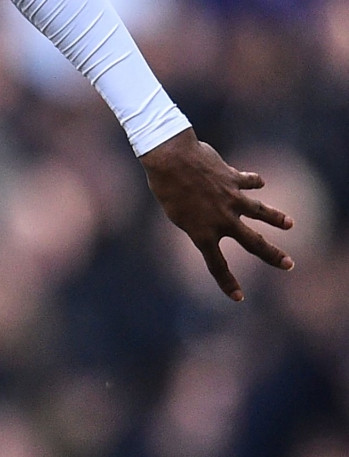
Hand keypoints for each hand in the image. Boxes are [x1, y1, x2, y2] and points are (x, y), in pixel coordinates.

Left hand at [141, 128, 294, 300]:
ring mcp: (231, 199)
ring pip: (261, 212)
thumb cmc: (166, 187)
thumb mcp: (177, 213)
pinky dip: (254, 182)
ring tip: (289, 224)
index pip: (216, 265)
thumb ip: (199, 220)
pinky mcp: (233, 179)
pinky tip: (260, 182)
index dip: (227, 283)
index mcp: (202, 233)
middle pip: (253, 242)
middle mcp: (222, 219)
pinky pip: (248, 181)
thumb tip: (220, 216)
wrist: (171, 159)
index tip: (239, 297)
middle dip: (272, 255)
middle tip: (289, 264)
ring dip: (276, 218)